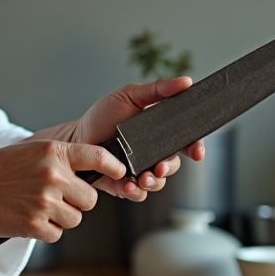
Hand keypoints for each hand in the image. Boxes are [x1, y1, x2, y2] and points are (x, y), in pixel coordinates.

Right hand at [0, 140, 126, 242]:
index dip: (115, 166)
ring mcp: (45, 201)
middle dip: (77, 202)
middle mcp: (53, 175)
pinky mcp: (36, 225)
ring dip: (61, 218)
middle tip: (55, 198)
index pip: (98, 156)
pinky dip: (46, 231)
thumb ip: (59, 159)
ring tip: (36, 207)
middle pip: (90, 198)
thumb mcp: (29, 152)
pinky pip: (57, 234)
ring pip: (76, 218)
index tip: (122, 172)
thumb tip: (87, 171)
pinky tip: (28, 218)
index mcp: (53, 152)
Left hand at [65, 78, 205, 201]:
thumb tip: (186, 81)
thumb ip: (158, 89)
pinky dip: (135, 190)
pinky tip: (127, 183)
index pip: (185, 142)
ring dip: (153, 181)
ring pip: (158, 182)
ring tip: (142, 177)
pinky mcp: (125, 185)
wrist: (77, 137)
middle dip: (170, 167)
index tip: (197, 152)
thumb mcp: (130, 96)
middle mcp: (152, 154)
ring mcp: (139, 171)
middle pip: (173, 165)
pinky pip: (138, 194)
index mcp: (158, 134)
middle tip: (159, 166)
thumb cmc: (103, 116)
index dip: (195, 147)